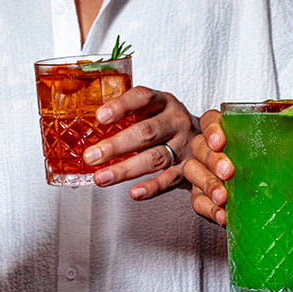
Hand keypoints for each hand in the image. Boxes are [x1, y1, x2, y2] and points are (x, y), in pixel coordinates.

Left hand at [80, 86, 198, 199]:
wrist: (209, 141)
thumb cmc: (168, 125)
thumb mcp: (152, 110)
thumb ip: (127, 114)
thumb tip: (84, 124)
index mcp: (164, 102)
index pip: (142, 98)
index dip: (121, 106)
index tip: (100, 117)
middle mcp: (176, 121)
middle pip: (146, 132)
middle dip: (116, 145)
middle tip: (91, 156)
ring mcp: (185, 146)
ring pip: (155, 158)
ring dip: (125, 169)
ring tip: (101, 177)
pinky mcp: (189, 169)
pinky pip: (170, 180)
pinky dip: (152, 187)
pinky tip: (135, 193)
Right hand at [183, 109, 292, 225]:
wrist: (276, 204)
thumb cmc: (281, 170)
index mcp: (233, 131)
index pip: (212, 120)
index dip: (212, 128)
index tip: (222, 141)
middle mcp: (214, 151)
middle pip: (200, 148)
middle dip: (212, 160)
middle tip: (228, 173)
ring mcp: (205, 175)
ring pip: (194, 174)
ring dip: (207, 186)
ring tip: (224, 198)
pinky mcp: (204, 199)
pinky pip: (197, 203)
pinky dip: (209, 210)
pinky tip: (223, 216)